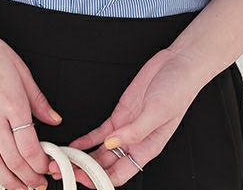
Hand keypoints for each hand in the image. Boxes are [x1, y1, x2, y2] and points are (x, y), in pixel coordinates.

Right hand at [0, 31, 62, 189]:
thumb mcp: (22, 70)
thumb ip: (39, 99)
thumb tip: (54, 119)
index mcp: (13, 102)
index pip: (29, 145)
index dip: (40, 163)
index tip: (47, 167)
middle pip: (12, 159)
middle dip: (28, 177)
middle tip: (36, 183)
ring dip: (7, 181)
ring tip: (18, 188)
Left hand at [46, 48, 205, 188]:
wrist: (179, 64)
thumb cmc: (178, 89)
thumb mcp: (158, 111)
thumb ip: (136, 130)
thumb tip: (112, 145)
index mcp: (148, 148)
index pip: (120, 174)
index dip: (100, 179)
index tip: (82, 178)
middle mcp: (135, 141)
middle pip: (106, 165)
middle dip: (85, 170)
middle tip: (64, 170)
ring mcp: (126, 127)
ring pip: (100, 151)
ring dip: (83, 157)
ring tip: (63, 160)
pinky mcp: (120, 113)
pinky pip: (99, 132)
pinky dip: (86, 140)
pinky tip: (74, 145)